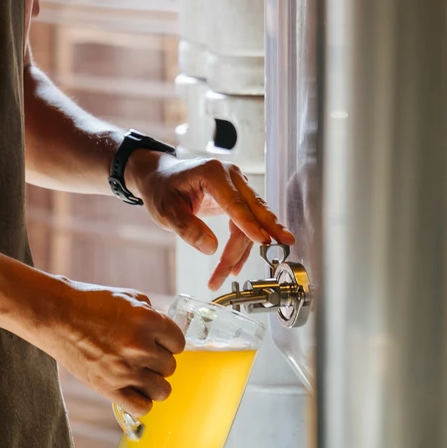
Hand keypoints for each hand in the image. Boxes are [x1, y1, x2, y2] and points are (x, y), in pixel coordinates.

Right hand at [23, 276, 184, 415]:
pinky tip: (133, 390)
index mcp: (148, 321)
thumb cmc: (92, 303)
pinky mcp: (108, 388)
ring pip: (162, 390)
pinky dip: (141, 402)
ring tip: (141, 375)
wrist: (57, 316)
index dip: (168, 342)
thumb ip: (153, 316)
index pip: (179, 343)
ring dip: (154, 383)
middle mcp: (140, 347)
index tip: (157, 342)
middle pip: (170, 367)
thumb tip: (166, 334)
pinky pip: (141, 408)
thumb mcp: (129, 298)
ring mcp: (125, 370)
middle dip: (158, 361)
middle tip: (142, 356)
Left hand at [128, 153, 296, 289]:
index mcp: (213, 173)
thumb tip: (211, 248)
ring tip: (229, 274)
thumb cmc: (162, 189)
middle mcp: (231, 176)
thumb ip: (187, 228)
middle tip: (285, 245)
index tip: (263, 241)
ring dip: (245, 248)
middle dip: (266, 231)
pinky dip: (245, 242)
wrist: (160, 177)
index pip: (236, 202)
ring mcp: (237, 184)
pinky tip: (237, 263)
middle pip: (253, 209)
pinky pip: (247, 220)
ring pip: (252, 219)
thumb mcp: (166, 211)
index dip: (250, 224)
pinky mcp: (238, 196)